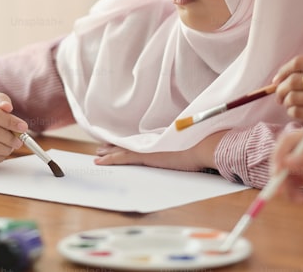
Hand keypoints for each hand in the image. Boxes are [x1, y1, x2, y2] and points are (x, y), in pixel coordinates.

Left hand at [94, 131, 226, 172]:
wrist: (204, 145)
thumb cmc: (203, 147)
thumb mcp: (193, 146)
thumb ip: (187, 147)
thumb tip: (192, 150)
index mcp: (162, 139)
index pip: (141, 142)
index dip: (129, 143)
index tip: (120, 144)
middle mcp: (153, 141)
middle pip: (130, 144)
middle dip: (114, 147)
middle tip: (102, 149)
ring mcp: (149, 148)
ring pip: (123, 150)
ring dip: (109, 153)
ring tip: (98, 154)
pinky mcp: (146, 155)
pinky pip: (123, 158)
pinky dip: (110, 160)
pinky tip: (100, 162)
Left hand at [272, 55, 302, 147]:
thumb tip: (288, 77)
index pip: (299, 62)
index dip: (283, 71)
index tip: (277, 79)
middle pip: (293, 80)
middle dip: (280, 89)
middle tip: (279, 96)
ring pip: (293, 97)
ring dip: (286, 102)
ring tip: (289, 105)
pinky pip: (299, 112)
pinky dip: (293, 113)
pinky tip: (298, 113)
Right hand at [274, 127, 302, 203]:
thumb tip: (286, 162)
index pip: (287, 141)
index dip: (278, 155)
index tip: (277, 172)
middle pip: (282, 157)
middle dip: (279, 174)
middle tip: (281, 191)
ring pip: (286, 173)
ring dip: (287, 187)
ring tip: (298, 200)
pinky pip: (293, 183)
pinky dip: (293, 192)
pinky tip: (301, 200)